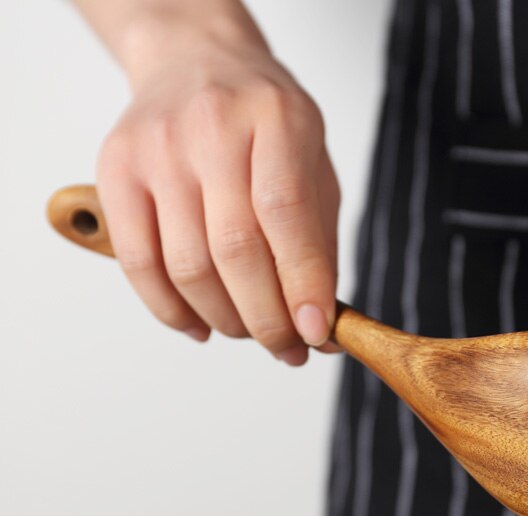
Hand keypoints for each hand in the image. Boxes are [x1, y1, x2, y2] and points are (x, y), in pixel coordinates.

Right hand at [96, 20, 338, 364]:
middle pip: (234, 250)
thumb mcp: (312, 168)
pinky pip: (139, 263)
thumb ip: (318, 245)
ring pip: (188, 266)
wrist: (195, 64)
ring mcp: (157, 149)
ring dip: (225, 320)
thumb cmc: (263, 126)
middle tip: (286, 349)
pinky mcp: (116, 171)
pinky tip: (200, 325)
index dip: (302, 284)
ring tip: (249, 332)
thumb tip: (321, 327)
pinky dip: (172, 311)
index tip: (316, 334)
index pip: (286, 215)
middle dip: (265, 319)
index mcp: (276, 120)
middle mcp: (212, 128)